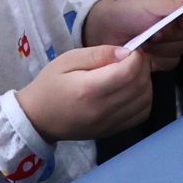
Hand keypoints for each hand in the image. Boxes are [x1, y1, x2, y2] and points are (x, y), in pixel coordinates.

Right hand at [17, 43, 153, 141]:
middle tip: (133, 59)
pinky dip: (143, 100)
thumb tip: (126, 53)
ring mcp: (109, 124)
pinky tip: (131, 91)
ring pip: (145, 101)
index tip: (130, 50)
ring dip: (145, 84)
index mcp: (89, 89)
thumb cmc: (50, 85)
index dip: (136, 57)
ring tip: (131, 74)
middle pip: (140, 86)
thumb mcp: (67, 60)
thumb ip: (98, 54)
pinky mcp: (112, 131)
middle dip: (143, 67)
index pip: (129, 72)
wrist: (37, 119)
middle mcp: (102, 110)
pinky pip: (141, 115)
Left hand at [84, 0, 182, 71]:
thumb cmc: (127, 12)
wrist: (107, 31)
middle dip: (167, 34)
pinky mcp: (164, 59)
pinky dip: (155, 59)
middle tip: (149, 30)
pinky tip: (144, 52)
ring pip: (179, 51)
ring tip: (143, 41)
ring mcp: (172, 42)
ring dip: (159, 48)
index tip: (179, 22)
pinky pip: (170, 64)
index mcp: (180, 4)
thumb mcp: (151, 0)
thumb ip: (175, 0)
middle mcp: (179, 23)